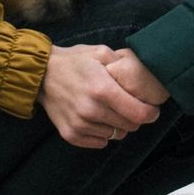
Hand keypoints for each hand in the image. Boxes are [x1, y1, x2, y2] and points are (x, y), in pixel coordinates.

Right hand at [37, 43, 160, 148]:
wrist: (41, 74)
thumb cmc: (74, 61)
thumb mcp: (100, 52)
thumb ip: (122, 64)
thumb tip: (142, 74)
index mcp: (102, 89)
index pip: (139, 113)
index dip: (151, 113)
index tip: (152, 109)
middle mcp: (92, 110)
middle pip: (130, 126)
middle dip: (135, 118)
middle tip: (130, 106)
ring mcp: (80, 124)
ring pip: (115, 135)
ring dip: (118, 125)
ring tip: (110, 110)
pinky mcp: (70, 134)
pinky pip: (99, 142)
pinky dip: (103, 133)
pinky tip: (97, 119)